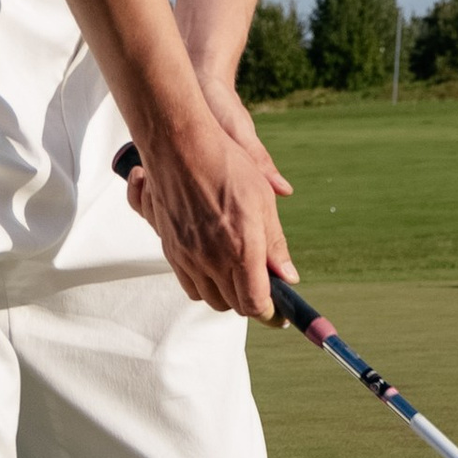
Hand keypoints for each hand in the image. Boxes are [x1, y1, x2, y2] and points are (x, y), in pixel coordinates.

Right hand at [120, 90, 295, 316]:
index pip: (255, 304)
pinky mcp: (169, 248)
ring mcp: (186, 256)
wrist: (179, 145)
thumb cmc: (226, 166)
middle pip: (231, 305)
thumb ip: (274, 244)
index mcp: (240, 250)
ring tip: (238, 275)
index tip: (279, 311)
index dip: (270, 312)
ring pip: (207, 296)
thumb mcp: (263, 202)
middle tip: (261, 287)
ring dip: (225, 293)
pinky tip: (213, 262)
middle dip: (248, 302)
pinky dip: (202, 281)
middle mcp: (210, 259)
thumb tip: (287, 276)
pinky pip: (187, 281)